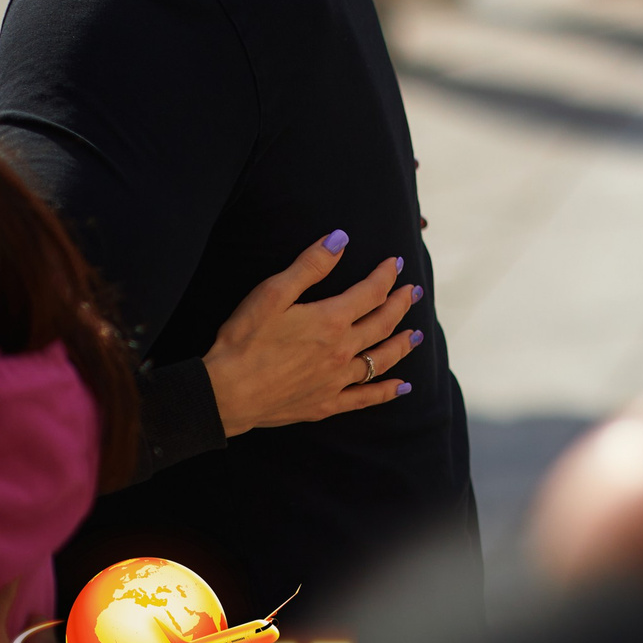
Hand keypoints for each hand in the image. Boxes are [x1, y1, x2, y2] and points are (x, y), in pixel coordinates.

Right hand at [203, 232, 421, 436]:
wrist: (225, 394)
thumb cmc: (242, 341)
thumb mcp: (271, 294)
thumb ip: (309, 266)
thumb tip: (340, 239)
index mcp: (331, 321)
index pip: (371, 292)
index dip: (386, 275)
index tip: (396, 263)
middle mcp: (342, 351)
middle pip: (382, 324)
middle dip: (400, 305)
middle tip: (413, 293)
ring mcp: (336, 380)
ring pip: (381, 359)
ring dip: (402, 345)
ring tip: (417, 335)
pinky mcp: (326, 404)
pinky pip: (365, 397)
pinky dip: (386, 391)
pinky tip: (402, 387)